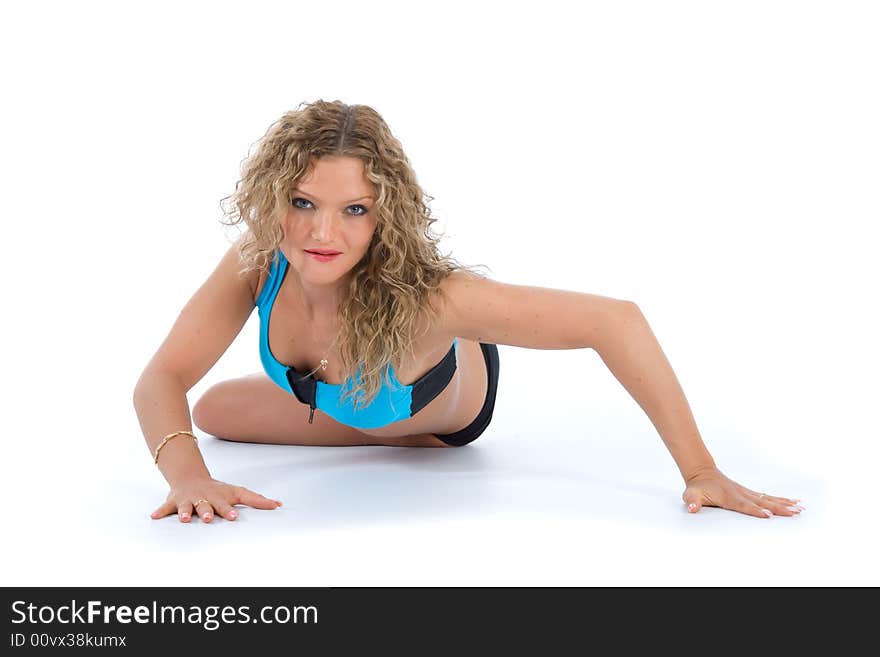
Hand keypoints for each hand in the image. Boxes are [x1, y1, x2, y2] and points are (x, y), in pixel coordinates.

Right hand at [150, 476, 282, 522]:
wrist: (191, 476)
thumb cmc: (217, 489)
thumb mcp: (237, 492)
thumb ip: (257, 500)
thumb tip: (279, 504)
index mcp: (219, 497)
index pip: (226, 504)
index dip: (230, 510)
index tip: (234, 517)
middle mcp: (204, 498)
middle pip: (207, 505)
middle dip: (208, 511)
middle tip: (210, 518)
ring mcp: (189, 500)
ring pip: (188, 507)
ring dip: (187, 512)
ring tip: (186, 519)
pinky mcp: (174, 502)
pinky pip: (165, 507)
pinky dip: (160, 511)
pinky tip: (154, 517)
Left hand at [681, 467, 804, 517]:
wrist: (702, 472)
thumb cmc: (697, 487)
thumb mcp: (690, 495)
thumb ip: (692, 501)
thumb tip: (692, 508)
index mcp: (729, 497)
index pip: (743, 505)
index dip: (755, 510)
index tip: (768, 515)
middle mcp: (741, 494)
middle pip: (762, 502)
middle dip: (778, 508)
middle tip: (794, 513)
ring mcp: (747, 492)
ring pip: (768, 499)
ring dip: (784, 504)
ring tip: (800, 509)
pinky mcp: (749, 493)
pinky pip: (767, 497)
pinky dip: (781, 500)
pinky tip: (794, 502)